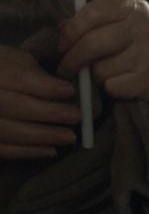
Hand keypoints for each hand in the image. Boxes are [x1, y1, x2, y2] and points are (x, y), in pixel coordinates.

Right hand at [0, 44, 80, 158]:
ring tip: (69, 136)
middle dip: (47, 112)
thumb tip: (67, 90)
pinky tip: (51, 150)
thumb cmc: (5, 71)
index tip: (70, 90)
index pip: (18, 78)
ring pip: (7, 130)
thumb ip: (38, 75)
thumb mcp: (18, 61)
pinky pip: (3, 149)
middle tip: (76, 116)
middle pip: (12, 105)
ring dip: (41, 136)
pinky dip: (28, 151)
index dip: (45, 87)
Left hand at [56, 0, 148, 104]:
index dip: (71, 31)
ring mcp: (147, 53)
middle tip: (66, 67)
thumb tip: (61, 29)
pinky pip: (111, 85)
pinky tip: (122, 80)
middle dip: (72, 59)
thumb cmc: (138, 40)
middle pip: (91, 43)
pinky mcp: (148, 77)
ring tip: (109, 70)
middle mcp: (143, 27)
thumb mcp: (120, 21)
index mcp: (133, 7)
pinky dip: (111, 87)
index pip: (91, 14)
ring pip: (99, 69)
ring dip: (97, 74)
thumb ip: (91, 22)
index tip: (62, 45)